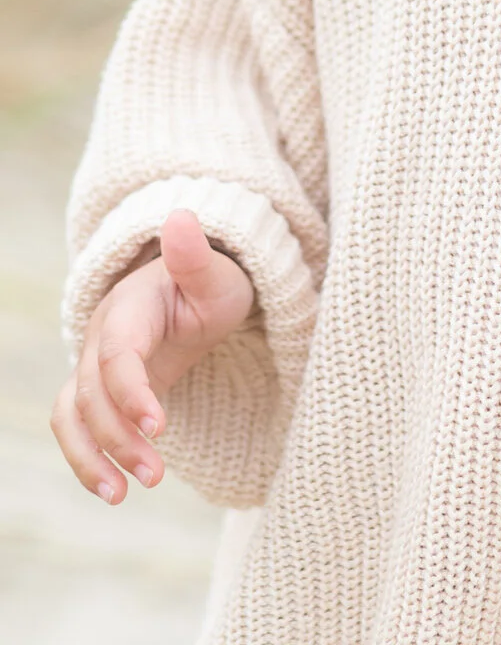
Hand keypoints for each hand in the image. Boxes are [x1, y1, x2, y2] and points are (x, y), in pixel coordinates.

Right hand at [50, 206, 254, 503]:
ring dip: (90, 457)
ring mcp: (93, 365)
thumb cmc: (210, 283)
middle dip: (118, 437)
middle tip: (156, 476)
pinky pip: (77, 427)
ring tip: (121, 496)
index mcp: (129, 306)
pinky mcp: (98, 392)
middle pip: (91, 392)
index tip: (159, 426)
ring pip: (71, 415)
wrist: (194, 292)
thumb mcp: (216, 273)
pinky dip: (87, 458)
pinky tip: (114, 488)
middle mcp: (101, 336)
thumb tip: (179, 216)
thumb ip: (196, 256)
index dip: (130, 390)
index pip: (117, 353)